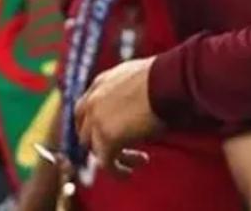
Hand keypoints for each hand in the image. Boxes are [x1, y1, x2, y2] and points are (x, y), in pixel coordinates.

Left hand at [76, 57, 160, 173]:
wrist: (166, 81)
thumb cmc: (165, 77)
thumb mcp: (140, 77)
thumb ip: (132, 89)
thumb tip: (146, 98)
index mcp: (100, 83)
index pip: (86, 107)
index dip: (94, 123)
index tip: (111, 132)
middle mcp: (93, 100)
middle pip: (84, 129)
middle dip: (99, 142)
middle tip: (121, 149)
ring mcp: (96, 119)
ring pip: (95, 148)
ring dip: (114, 157)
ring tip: (140, 159)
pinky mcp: (107, 138)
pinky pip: (106, 163)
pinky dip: (117, 171)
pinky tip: (130, 173)